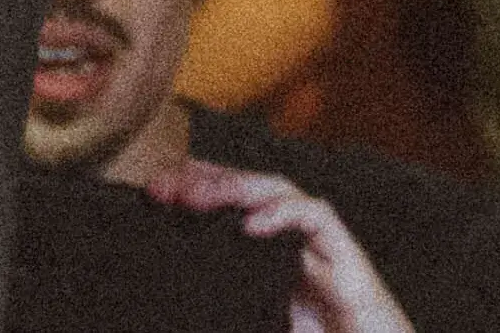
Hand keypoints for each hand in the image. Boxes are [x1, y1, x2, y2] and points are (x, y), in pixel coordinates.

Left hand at [143, 160, 414, 332]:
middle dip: (203, 181)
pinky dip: (282, 214)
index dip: (193, 191)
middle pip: (246, 189)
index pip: (230, 204)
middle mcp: (295, 236)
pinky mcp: (346, 250)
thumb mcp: (264, 323)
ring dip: (234, 187)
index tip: (153, 194)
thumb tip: (181, 318)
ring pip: (276, 189)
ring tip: (195, 198)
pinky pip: (313, 215)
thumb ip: (231, 315)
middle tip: (161, 187)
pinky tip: (250, 224)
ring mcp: (320, 239)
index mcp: (272, 250)